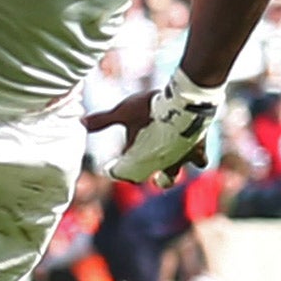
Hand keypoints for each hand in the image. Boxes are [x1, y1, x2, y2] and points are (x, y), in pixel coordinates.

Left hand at [85, 72, 222, 184]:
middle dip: (141, 177)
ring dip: (167, 175)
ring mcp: (180, 158)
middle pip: (148, 177)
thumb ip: (103, 120)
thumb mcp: (123, 111)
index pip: (125, 173)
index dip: (116, 171)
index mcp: (140, 157)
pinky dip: (196, 158)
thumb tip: (80, 122)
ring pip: (173, 175)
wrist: (185, 102)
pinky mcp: (198, 150)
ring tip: (164, 175)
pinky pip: (199, 160)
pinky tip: (195, 154)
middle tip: (135, 173)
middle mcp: (159, 162)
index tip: (109, 168)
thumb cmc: (151, 107)